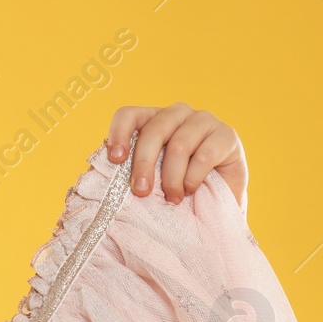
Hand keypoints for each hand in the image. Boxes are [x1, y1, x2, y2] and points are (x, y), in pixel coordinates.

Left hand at [105, 102, 246, 208]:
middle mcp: (176, 114)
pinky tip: (190, 191)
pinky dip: (192, 178)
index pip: (129, 115)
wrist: (213, 206)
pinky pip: (204, 155)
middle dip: (143, 164)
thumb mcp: (146, 181)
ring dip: (171, 178)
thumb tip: (96, 176)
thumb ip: (126, 172)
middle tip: (141, 192)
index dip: (119, 133)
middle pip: (153, 130)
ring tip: (171, 199)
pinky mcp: (226, 135)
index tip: (115, 159)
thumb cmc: (172, 192)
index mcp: (151, 121)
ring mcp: (203, 121)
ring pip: (178, 145)